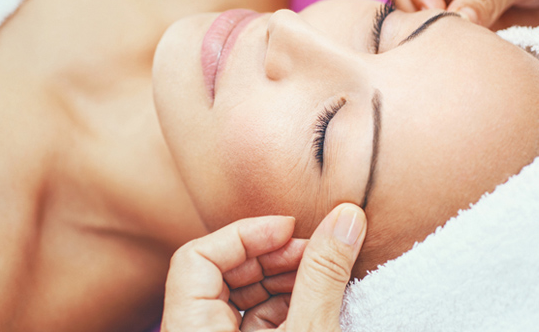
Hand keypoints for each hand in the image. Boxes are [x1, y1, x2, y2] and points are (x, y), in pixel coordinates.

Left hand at [161, 203, 366, 330]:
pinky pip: (255, 319)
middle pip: (221, 271)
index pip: (196, 258)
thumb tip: (347, 216)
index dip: (244, 234)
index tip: (289, 228)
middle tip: (316, 250)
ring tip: (325, 272)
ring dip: (285, 278)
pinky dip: (288, 304)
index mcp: (191, 330)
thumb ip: (323, 275)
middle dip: (272, 255)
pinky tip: (318, 298)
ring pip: (241, 295)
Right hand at [388, 0, 538, 35]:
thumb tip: (456, 22)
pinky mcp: (463, 17)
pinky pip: (441, 32)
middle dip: (414, 7)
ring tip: (452, 42)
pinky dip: (445, 43)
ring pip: (416, 12)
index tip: (436, 7)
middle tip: (440, 29)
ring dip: (427, 28)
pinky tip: (461, 50)